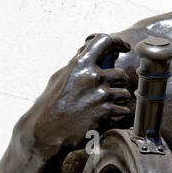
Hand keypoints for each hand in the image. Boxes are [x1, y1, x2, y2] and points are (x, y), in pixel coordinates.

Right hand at [24, 33, 134, 154]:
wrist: (47, 131)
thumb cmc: (50, 105)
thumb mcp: (59, 78)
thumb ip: (76, 66)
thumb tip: (85, 53)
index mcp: (80, 64)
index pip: (104, 41)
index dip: (117, 42)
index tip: (125, 47)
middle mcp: (93, 76)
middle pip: (121, 73)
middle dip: (118, 83)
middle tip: (110, 91)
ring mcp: (101, 94)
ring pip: (124, 93)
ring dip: (118, 100)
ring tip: (104, 107)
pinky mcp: (106, 112)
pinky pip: (123, 110)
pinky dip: (117, 115)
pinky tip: (105, 118)